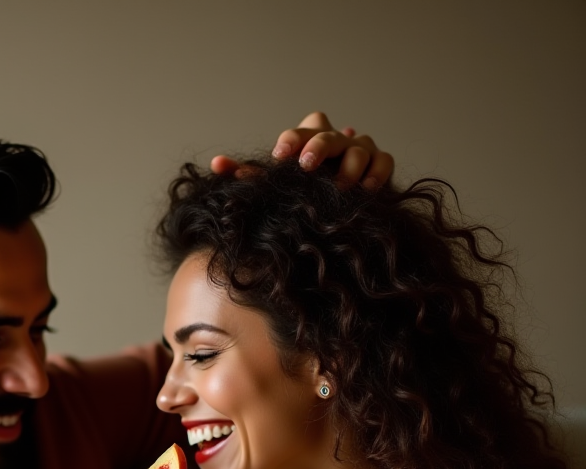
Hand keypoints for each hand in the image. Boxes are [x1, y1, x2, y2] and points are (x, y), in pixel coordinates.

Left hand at [211, 111, 394, 189]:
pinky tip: (366, 189)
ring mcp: (359, 151)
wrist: (337, 207)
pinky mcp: (379, 166)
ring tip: (341, 185)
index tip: (279, 154)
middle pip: (328, 134)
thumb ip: (249, 174)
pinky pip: (383, 162)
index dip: (291, 139)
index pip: (301, 131)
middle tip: (306, 166)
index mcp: (308, 141)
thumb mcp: (275, 183)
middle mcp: (334, 141)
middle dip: (318, 147)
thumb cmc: (302, 190)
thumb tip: (215, 164)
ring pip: (358, 147)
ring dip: (350, 164)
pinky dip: (376, 172)